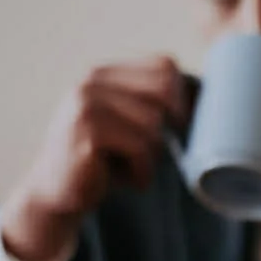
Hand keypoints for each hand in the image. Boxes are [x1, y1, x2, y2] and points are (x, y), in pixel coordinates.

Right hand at [0, 56, 185, 260]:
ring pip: (154, 123)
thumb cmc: (101, 164)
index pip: (165, 65)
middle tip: (155, 152)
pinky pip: (141, 148)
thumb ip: (151, 106)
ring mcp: (87, 104)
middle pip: (164, 90)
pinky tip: (125, 181)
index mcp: (104, 75)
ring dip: (152, 157)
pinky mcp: (88, 132)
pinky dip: (142, 172)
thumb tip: (203, 99)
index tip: (177, 127)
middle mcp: (92, 82)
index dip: (182, 97)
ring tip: (132, 169)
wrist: (56, 195)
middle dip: (171, 126)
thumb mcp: (126, 127)